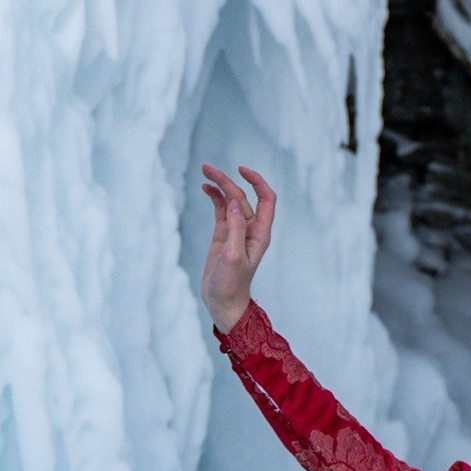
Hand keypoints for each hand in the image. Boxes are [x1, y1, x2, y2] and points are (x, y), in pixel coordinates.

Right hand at [198, 163, 276, 330]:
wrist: (222, 302)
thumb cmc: (231, 285)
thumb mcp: (233, 257)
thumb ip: (235, 229)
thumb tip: (233, 202)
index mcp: (260, 234)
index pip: (266, 199)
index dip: (257, 182)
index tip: (241, 170)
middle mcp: (250, 230)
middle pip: (242, 197)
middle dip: (227, 181)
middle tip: (207, 168)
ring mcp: (236, 231)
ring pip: (230, 201)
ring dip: (219, 186)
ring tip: (204, 172)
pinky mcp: (223, 236)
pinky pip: (220, 211)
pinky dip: (214, 198)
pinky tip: (205, 188)